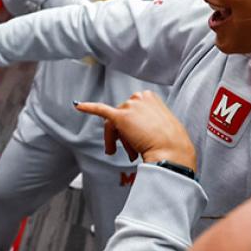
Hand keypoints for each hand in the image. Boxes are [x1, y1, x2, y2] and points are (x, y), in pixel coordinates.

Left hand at [75, 91, 195, 169]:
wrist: (172, 151)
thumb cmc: (171, 142)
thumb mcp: (161, 123)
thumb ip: (147, 119)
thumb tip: (135, 126)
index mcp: (149, 96)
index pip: (130, 110)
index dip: (131, 128)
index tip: (137, 138)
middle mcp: (138, 97)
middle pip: (119, 117)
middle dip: (123, 136)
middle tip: (131, 152)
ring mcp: (129, 106)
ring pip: (113, 123)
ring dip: (118, 140)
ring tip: (129, 154)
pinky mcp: (120, 117)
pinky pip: (101, 110)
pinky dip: (88, 107)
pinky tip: (78, 106)